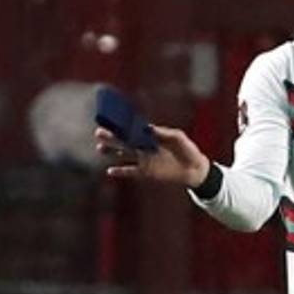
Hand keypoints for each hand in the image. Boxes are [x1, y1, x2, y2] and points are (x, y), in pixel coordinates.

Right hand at [95, 125, 210, 187]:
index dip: (122, 126)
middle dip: (111, 137)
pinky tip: (110, 171)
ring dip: (112, 151)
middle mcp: (144, 147)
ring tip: (100, 148)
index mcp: (151, 136)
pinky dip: (121, 171)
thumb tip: (149, 128)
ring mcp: (144, 159)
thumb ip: (164, 133)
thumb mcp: (178, 137)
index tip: (111, 121)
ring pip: (124, 154)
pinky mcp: (146, 172)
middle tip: (99, 132)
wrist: (194, 169)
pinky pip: (130, 171)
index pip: (133, 130)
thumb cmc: (188, 150)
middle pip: (124, 140)